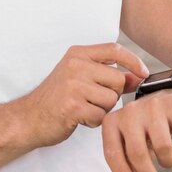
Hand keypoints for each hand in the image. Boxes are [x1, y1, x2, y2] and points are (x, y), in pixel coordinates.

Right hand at [19, 43, 149, 147]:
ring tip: (84, 108)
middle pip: (117, 79)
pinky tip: (79, 118)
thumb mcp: (80, 78)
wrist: (29, 117)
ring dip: (102, 110)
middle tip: (93, 100)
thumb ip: (107, 75)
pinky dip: (93, 122)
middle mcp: (75, 65)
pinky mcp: (73, 105)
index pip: (114, 49)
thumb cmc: (56, 98)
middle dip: (112, 94)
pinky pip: (100, 116)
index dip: (133, 60)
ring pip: (111, 99)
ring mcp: (73, 84)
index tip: (143, 72)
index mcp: (77, 54)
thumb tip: (137, 76)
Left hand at [101, 88, 171, 171]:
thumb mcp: (131, 141)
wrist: (169, 97)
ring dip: (168, 161)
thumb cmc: (145, 128)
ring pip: (164, 147)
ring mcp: (152, 105)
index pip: (113, 153)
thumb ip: (128, 163)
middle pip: (137, 153)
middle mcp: (129, 110)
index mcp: (113, 121)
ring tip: (167, 155)